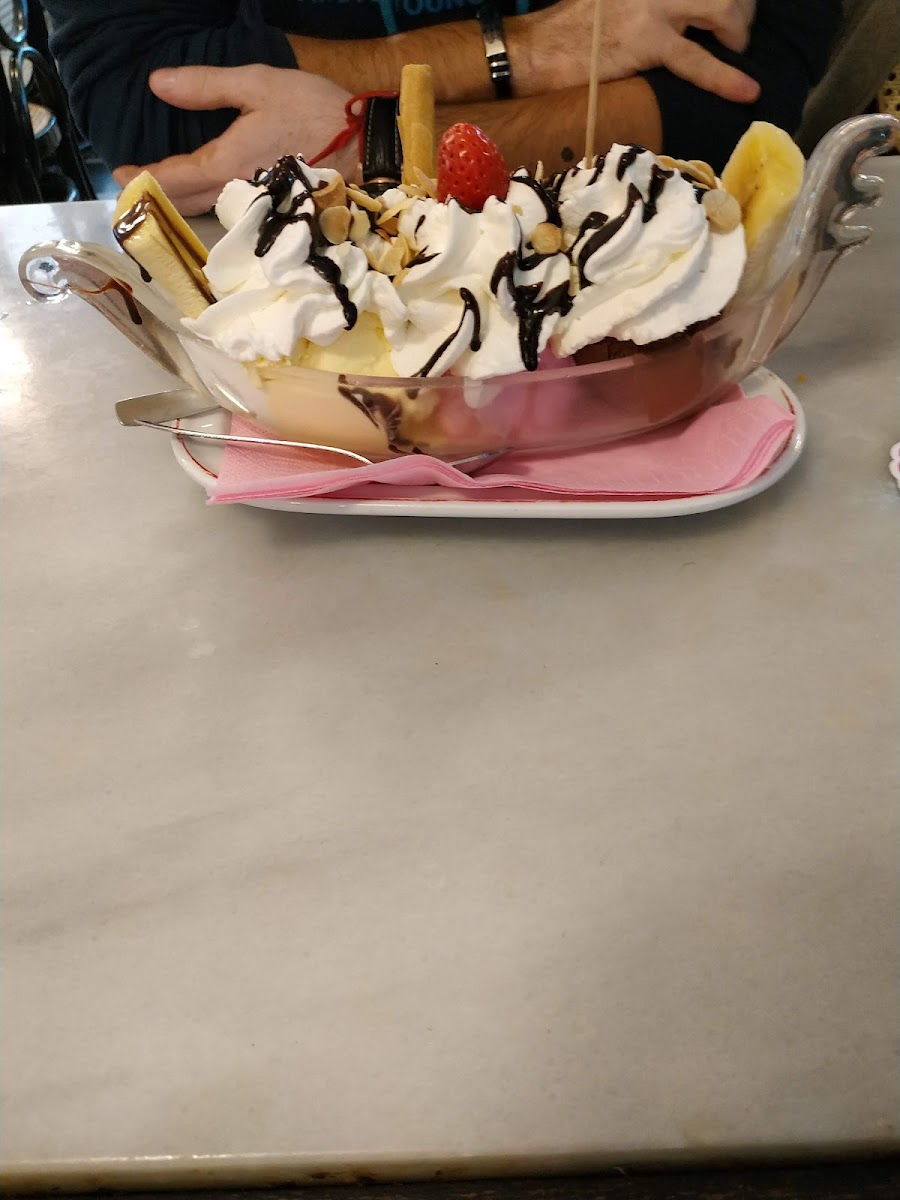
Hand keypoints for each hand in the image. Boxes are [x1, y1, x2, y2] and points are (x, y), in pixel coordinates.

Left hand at [113, 65, 354, 214]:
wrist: (367, 151)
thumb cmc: (315, 113)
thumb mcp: (258, 85)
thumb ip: (206, 86)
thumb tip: (157, 83)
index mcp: (226, 164)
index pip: (173, 176)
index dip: (144, 177)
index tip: (120, 178)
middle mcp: (236, 195)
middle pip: (186, 202)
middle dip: (157, 198)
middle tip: (132, 196)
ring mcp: (256, 210)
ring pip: (208, 212)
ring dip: (181, 205)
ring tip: (161, 197)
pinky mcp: (275, 214)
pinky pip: (232, 216)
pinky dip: (210, 209)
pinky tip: (205, 203)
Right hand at [511, 0, 759, 103]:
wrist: (538, 48)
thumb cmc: (575, 25)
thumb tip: (682, 9)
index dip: (729, 0)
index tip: (730, 9)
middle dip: (740, 9)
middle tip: (734, 32)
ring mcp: (656, 3)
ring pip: (724, 7)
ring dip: (738, 31)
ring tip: (734, 49)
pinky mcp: (649, 39)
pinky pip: (699, 59)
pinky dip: (726, 77)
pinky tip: (746, 89)